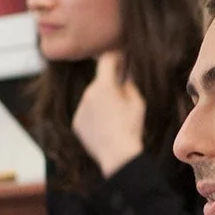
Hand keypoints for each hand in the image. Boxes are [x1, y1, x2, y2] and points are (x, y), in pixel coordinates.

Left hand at [71, 52, 148, 177]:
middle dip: (110, 85)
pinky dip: (94, 117)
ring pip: (92, 98)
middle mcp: (87, 94)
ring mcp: (80, 109)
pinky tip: (106, 128)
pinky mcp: (76, 123)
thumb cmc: (131, 128)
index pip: (106, 61)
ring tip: (115, 118)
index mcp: (103, 86)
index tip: (121, 60)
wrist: (118, 156)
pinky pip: (86, 114)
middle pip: (99, 82)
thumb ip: (129, 84)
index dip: (115, 58)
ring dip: (102, 102)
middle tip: (122, 94)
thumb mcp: (137, 103)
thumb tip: (125, 76)